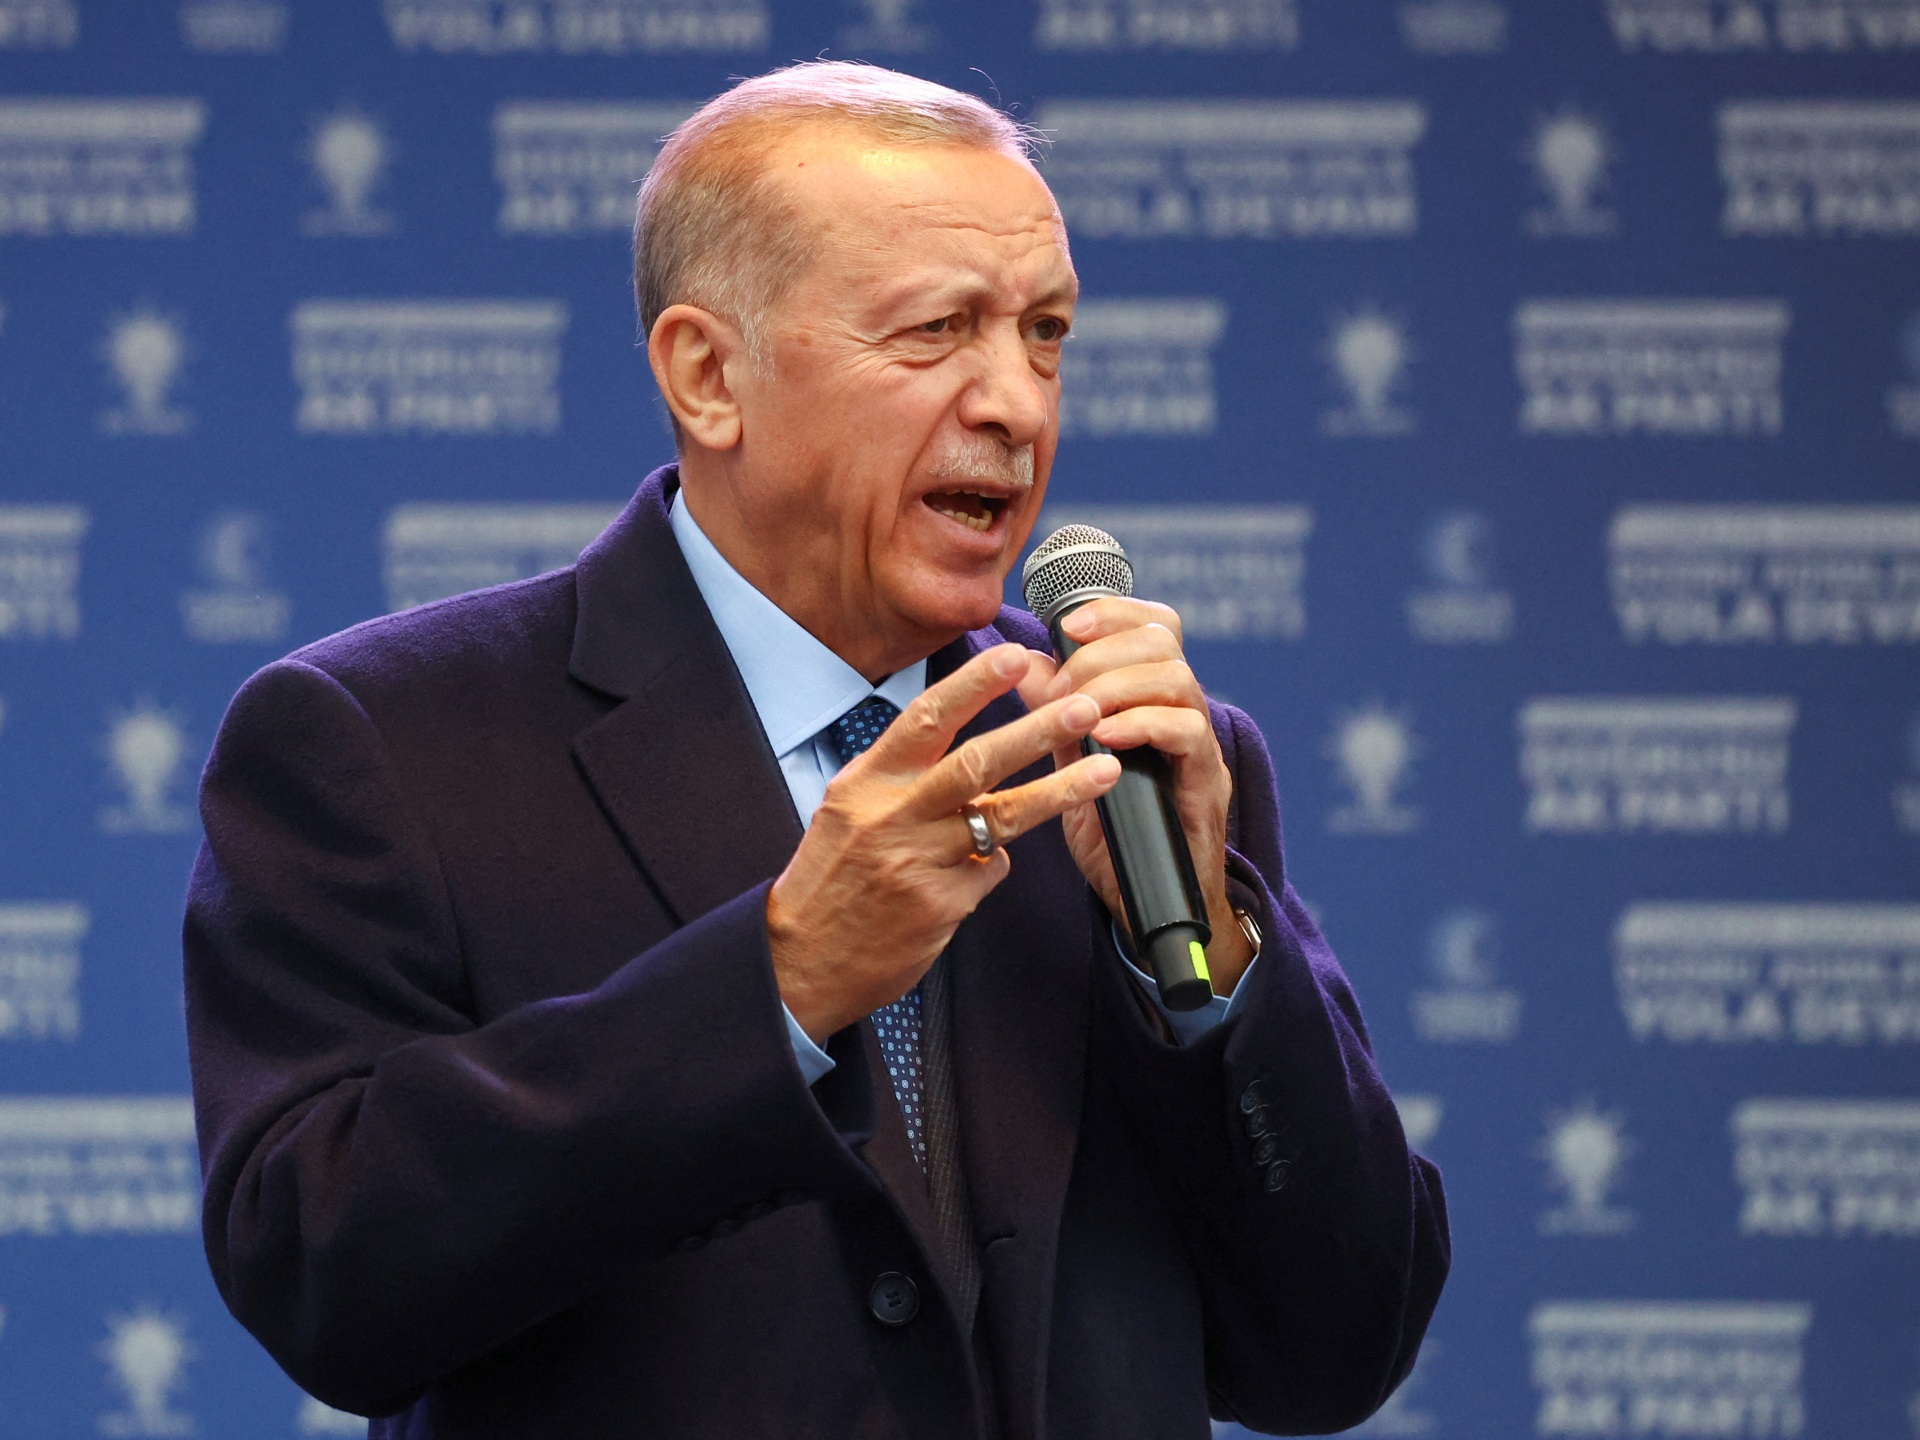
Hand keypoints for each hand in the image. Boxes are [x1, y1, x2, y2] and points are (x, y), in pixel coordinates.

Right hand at [768, 644, 1121, 1042]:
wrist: (801, 961)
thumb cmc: (829, 877)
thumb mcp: (846, 809)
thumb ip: (899, 775)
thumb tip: (959, 740)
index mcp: (867, 782)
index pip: (926, 719)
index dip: (975, 685)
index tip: (1018, 657)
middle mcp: (893, 816)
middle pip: (976, 762)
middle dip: (1036, 730)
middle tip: (1084, 706)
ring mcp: (919, 863)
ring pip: (1003, 817)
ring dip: (1059, 791)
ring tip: (1105, 771)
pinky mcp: (941, 906)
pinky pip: (990, 870)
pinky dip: (994, 862)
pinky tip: (977, 870)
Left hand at [1014, 599, 1253, 996]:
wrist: (1143, 906)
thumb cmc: (1110, 834)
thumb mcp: (1070, 765)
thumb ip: (1055, 715)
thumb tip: (1024, 663)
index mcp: (1151, 699)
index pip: (1150, 624)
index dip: (1113, 611)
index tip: (1068, 624)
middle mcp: (1182, 712)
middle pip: (1165, 637)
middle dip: (1104, 649)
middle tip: (1065, 686)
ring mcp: (1198, 745)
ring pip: (1178, 676)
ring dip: (1119, 685)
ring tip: (1083, 713)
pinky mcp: (1206, 782)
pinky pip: (1188, 730)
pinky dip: (1144, 723)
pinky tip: (1108, 738)